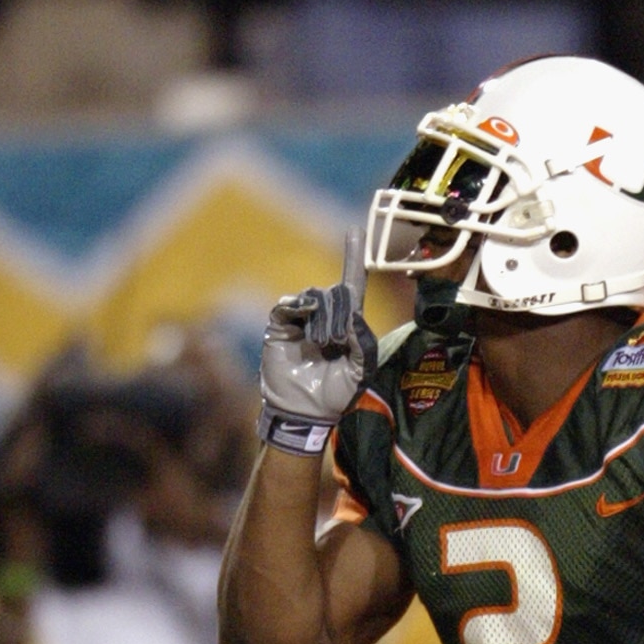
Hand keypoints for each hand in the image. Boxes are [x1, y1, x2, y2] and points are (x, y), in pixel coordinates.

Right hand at [260, 229, 372, 454]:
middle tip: (334, 345)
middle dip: (340, 317)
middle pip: (337, 293)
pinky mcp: (280, 325)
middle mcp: (324, 316)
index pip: (352, 286)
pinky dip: (299, 306)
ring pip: (316, 296)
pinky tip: (304, 319)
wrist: (303, 413)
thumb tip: (351, 316)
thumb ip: (364, 343)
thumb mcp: (360, 372)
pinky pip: (289, 304)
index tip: (354, 230)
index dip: (354, 258)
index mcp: (347, 325)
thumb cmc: (334, 395)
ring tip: (319, 345)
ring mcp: (301, 319)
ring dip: (323, 319)